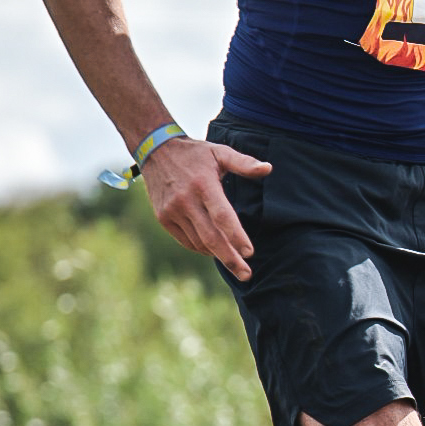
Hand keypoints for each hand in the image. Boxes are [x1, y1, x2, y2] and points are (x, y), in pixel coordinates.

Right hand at [140, 138, 270, 280]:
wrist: (156, 151)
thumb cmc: (195, 153)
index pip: (222, 215)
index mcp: (203, 184)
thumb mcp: (220, 152)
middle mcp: (186, 200)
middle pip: (211, 237)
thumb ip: (244, 163)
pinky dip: (202, 248)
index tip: (250, 253)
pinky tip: (214, 251)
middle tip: (246, 274)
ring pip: (199, 242)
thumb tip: (268, 169)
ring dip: (217, 254)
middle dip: (230, 258)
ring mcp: (172, 211)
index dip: (236, 236)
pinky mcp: (164, 218)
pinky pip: (186, 241)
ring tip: (235, 263)